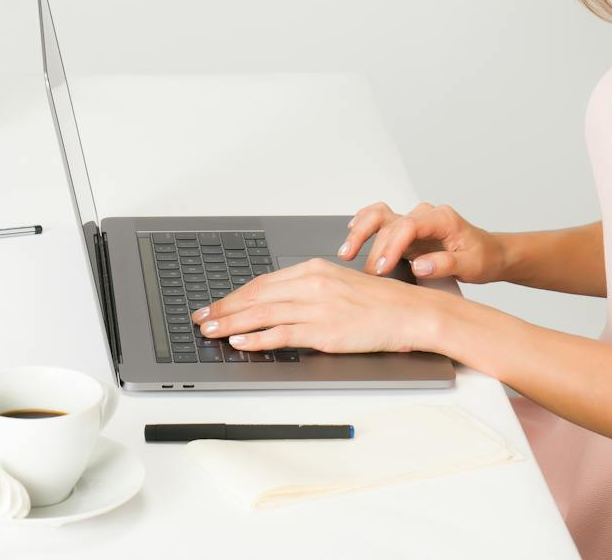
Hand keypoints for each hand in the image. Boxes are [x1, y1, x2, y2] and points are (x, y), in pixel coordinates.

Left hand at [189, 257, 444, 353]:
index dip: (234, 295)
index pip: (263, 282)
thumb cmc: (379, 302)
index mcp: (314, 269)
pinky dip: (258, 338)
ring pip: (263, 314)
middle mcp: (312, 284)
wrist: (410, 313)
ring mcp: (318, 308)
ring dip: (231, 323)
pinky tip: (241, 342)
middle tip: (201, 318)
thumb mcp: (339, 284)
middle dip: (224, 308)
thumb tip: (277, 302)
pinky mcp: (325, 331)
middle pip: (256, 296)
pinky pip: (283, 334)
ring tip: (211, 331)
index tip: (216, 304)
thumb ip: (309, 289)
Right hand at [339, 200, 505, 283]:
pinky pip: (379, 221)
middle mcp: (424, 215)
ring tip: (346, 252)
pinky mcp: (405, 231)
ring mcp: (413, 221)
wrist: (489, 253)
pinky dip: (363, 225)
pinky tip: (351, 235)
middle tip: (367, 274)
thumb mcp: (471, 265)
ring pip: (379, 215)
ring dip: (360, 231)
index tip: (383, 268)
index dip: (392, 246)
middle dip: (374, 248)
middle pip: (389, 222)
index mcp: (442, 219)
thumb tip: (419, 265)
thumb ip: (445, 264)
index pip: (408, 226)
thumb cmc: (482, 257)